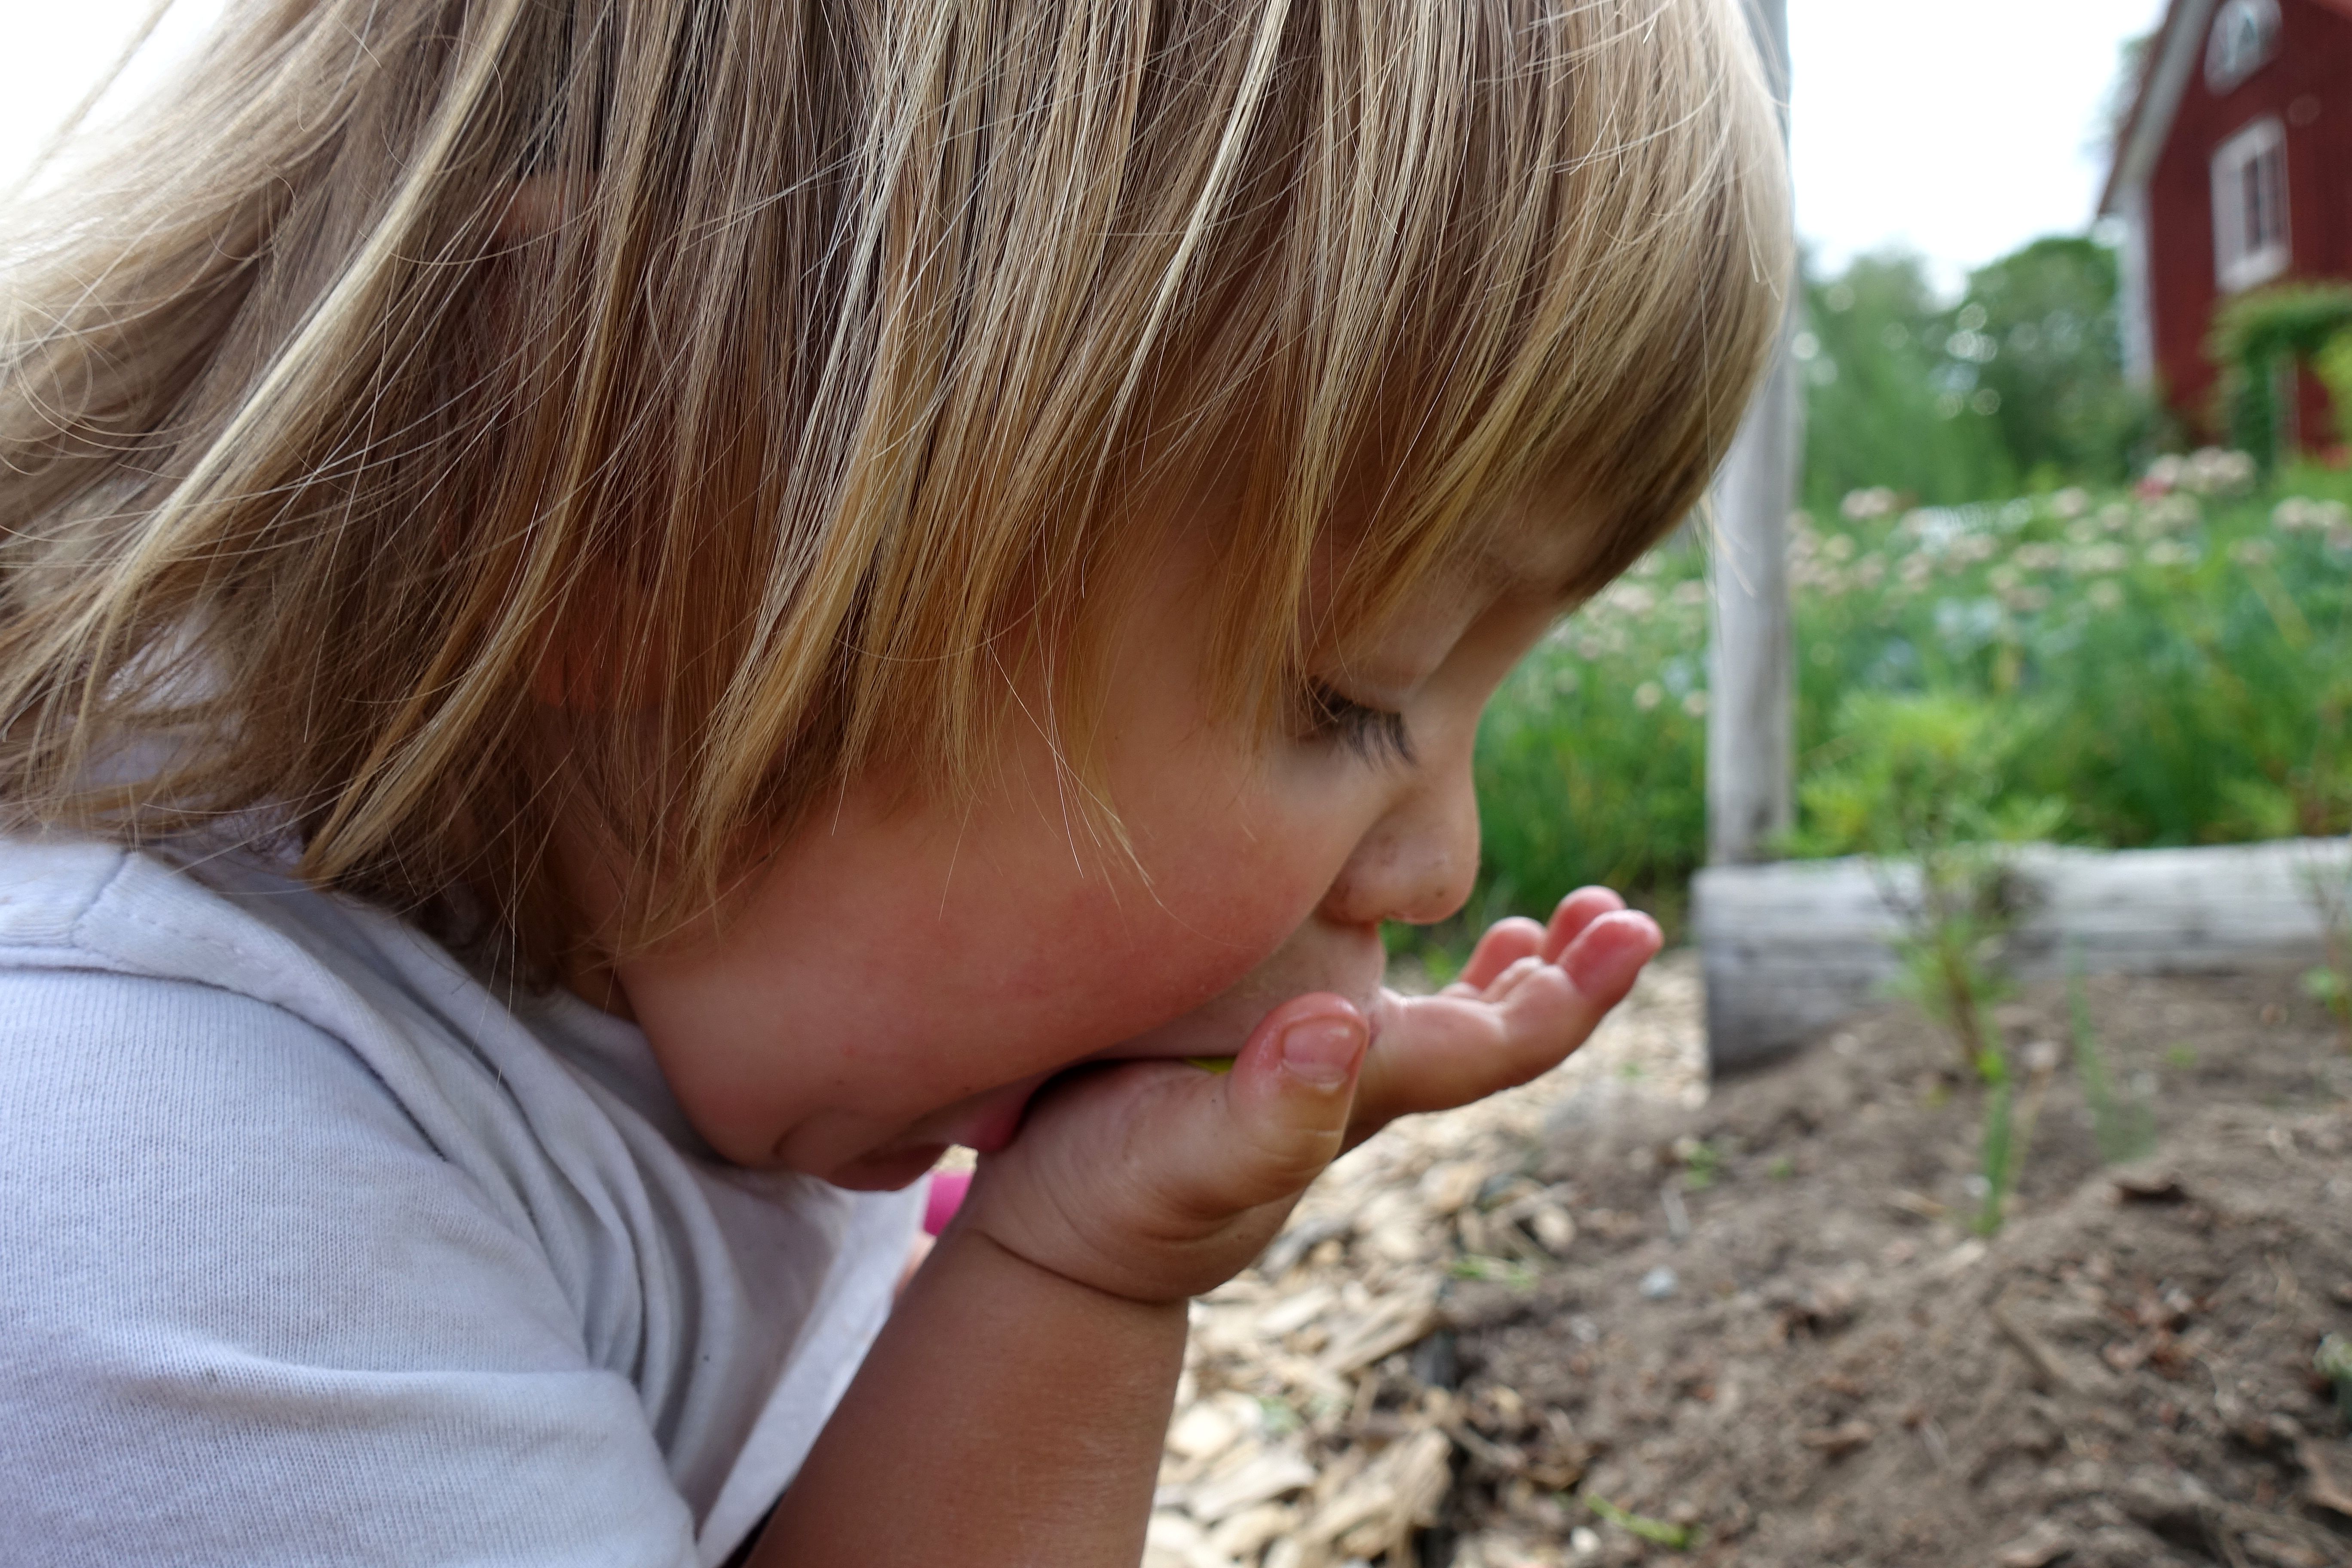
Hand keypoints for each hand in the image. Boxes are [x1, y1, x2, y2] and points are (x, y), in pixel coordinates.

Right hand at [953, 887, 1657, 1304]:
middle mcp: (1359, 1077)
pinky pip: (1378, 996)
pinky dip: (1426, 955)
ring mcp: (1318, 1066)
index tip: (1639, 930)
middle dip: (1573, 974)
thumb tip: (1341, 1028)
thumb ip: (1260, 1116)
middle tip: (1623, 914)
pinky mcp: (1265, 1046)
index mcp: (1360, 1092)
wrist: (1054, 1239)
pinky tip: (1425, 924)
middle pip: (1501, 1030)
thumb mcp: (1177, 1163)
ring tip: (1573, 912)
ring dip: (1521, 966)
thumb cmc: (1107, 1203)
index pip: (1502, 1046)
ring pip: (1453, 1014)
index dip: (1578, 993)